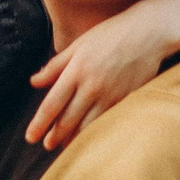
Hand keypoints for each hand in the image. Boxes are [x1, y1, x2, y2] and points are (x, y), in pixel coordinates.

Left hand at [26, 0, 179, 148]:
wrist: (149, 33)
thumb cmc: (110, 35)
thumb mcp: (78, 46)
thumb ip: (55, 66)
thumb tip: (34, 82)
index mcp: (76, 71)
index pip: (52, 104)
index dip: (39, 123)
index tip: (30, 137)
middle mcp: (92, 86)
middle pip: (68, 120)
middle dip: (55, 136)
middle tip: (46, 145)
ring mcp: (111, 95)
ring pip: (88, 125)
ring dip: (74, 139)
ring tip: (64, 146)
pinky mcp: (126, 99)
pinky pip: (107, 122)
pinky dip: (95, 132)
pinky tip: (89, 137)